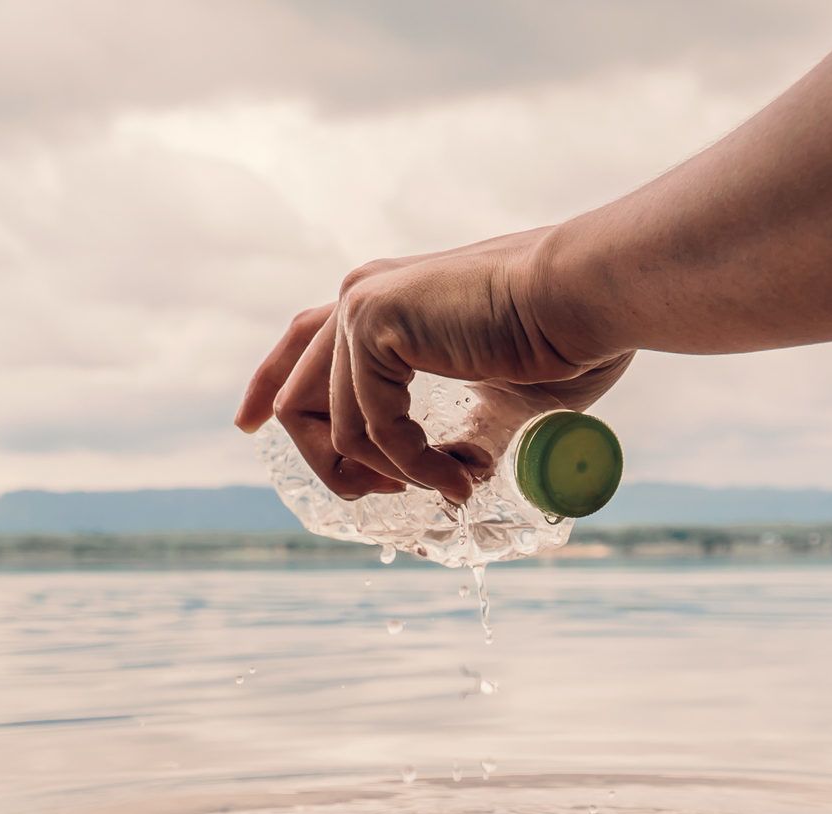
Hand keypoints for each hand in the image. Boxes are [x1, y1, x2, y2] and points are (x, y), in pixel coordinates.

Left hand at [235, 228, 631, 504]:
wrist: (586, 297)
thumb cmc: (565, 338)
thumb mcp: (504, 398)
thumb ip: (462, 429)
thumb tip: (452, 479)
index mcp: (385, 300)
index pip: (301, 342)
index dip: (265, 386)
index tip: (245, 427)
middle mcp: (362, 295)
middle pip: (294, 395)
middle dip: (327, 463)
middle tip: (381, 500)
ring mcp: (362, 306)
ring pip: (335, 428)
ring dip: (396, 475)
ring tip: (454, 487)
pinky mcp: (374, 323)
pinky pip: (371, 429)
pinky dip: (412, 467)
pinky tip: (456, 480)